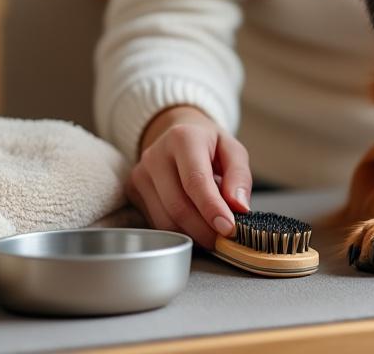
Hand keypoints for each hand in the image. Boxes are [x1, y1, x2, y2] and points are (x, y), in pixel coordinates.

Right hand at [127, 105, 252, 248]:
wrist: (178, 133)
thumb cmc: (209, 144)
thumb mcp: (233, 151)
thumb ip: (239, 177)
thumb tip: (239, 208)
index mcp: (183, 138)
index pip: (195, 180)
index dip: (211, 208)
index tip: (228, 228)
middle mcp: (155, 155)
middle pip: (178, 205)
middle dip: (204, 229)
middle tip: (224, 241)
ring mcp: (140, 174)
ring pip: (165, 220)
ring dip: (192, 235)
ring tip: (213, 235)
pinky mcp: (133, 191)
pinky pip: (157, 222)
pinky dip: (179, 231)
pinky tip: (195, 227)